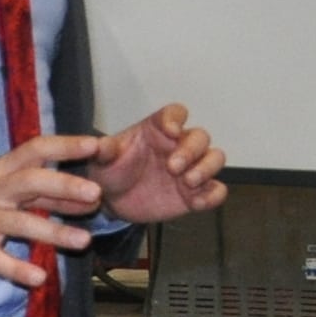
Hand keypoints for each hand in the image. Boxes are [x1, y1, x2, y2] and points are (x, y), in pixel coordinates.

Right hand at [0, 133, 103, 291]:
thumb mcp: (3, 187)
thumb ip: (44, 193)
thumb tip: (89, 196)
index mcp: (3, 171)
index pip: (36, 150)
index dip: (65, 146)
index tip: (95, 145)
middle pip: (29, 182)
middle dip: (63, 186)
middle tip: (96, 193)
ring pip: (19, 223)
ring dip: (52, 232)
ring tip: (84, 241)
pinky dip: (16, 269)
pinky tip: (38, 277)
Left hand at [88, 103, 228, 226]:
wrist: (114, 202)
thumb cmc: (112, 172)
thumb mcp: (102, 160)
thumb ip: (104, 151)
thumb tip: (98, 144)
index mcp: (158, 131)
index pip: (175, 113)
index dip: (176, 119)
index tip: (170, 131)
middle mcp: (179, 146)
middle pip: (200, 136)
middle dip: (191, 150)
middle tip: (173, 167)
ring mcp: (191, 169)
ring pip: (215, 158)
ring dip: (207, 168)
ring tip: (188, 182)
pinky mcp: (196, 193)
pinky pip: (217, 190)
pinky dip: (212, 195)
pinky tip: (196, 202)